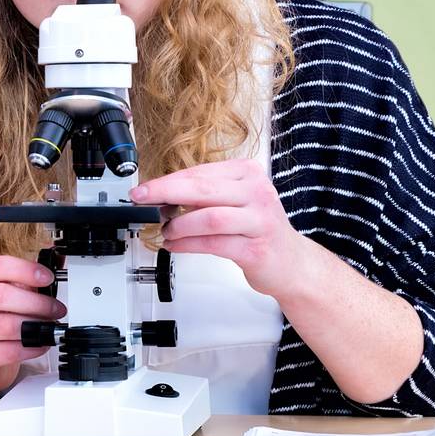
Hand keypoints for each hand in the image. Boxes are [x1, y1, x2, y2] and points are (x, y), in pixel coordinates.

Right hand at [0, 255, 65, 398]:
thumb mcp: (10, 294)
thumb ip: (29, 280)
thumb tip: (56, 261)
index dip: (25, 270)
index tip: (47, 277)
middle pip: (0, 296)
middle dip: (36, 302)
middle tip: (56, 309)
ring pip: (5, 325)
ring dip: (36, 326)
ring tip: (50, 327)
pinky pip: (9, 351)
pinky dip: (31, 348)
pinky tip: (40, 344)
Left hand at [130, 158, 313, 297]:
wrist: (292, 263)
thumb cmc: (257, 229)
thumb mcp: (235, 201)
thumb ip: (204, 194)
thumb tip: (161, 194)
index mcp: (248, 174)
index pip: (200, 172)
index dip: (167, 181)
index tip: (145, 189)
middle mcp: (257, 193)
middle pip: (202, 189)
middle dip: (165, 193)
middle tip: (142, 200)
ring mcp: (259, 221)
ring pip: (209, 218)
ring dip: (179, 225)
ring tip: (166, 231)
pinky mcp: (256, 249)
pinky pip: (214, 244)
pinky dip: (188, 244)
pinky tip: (175, 245)